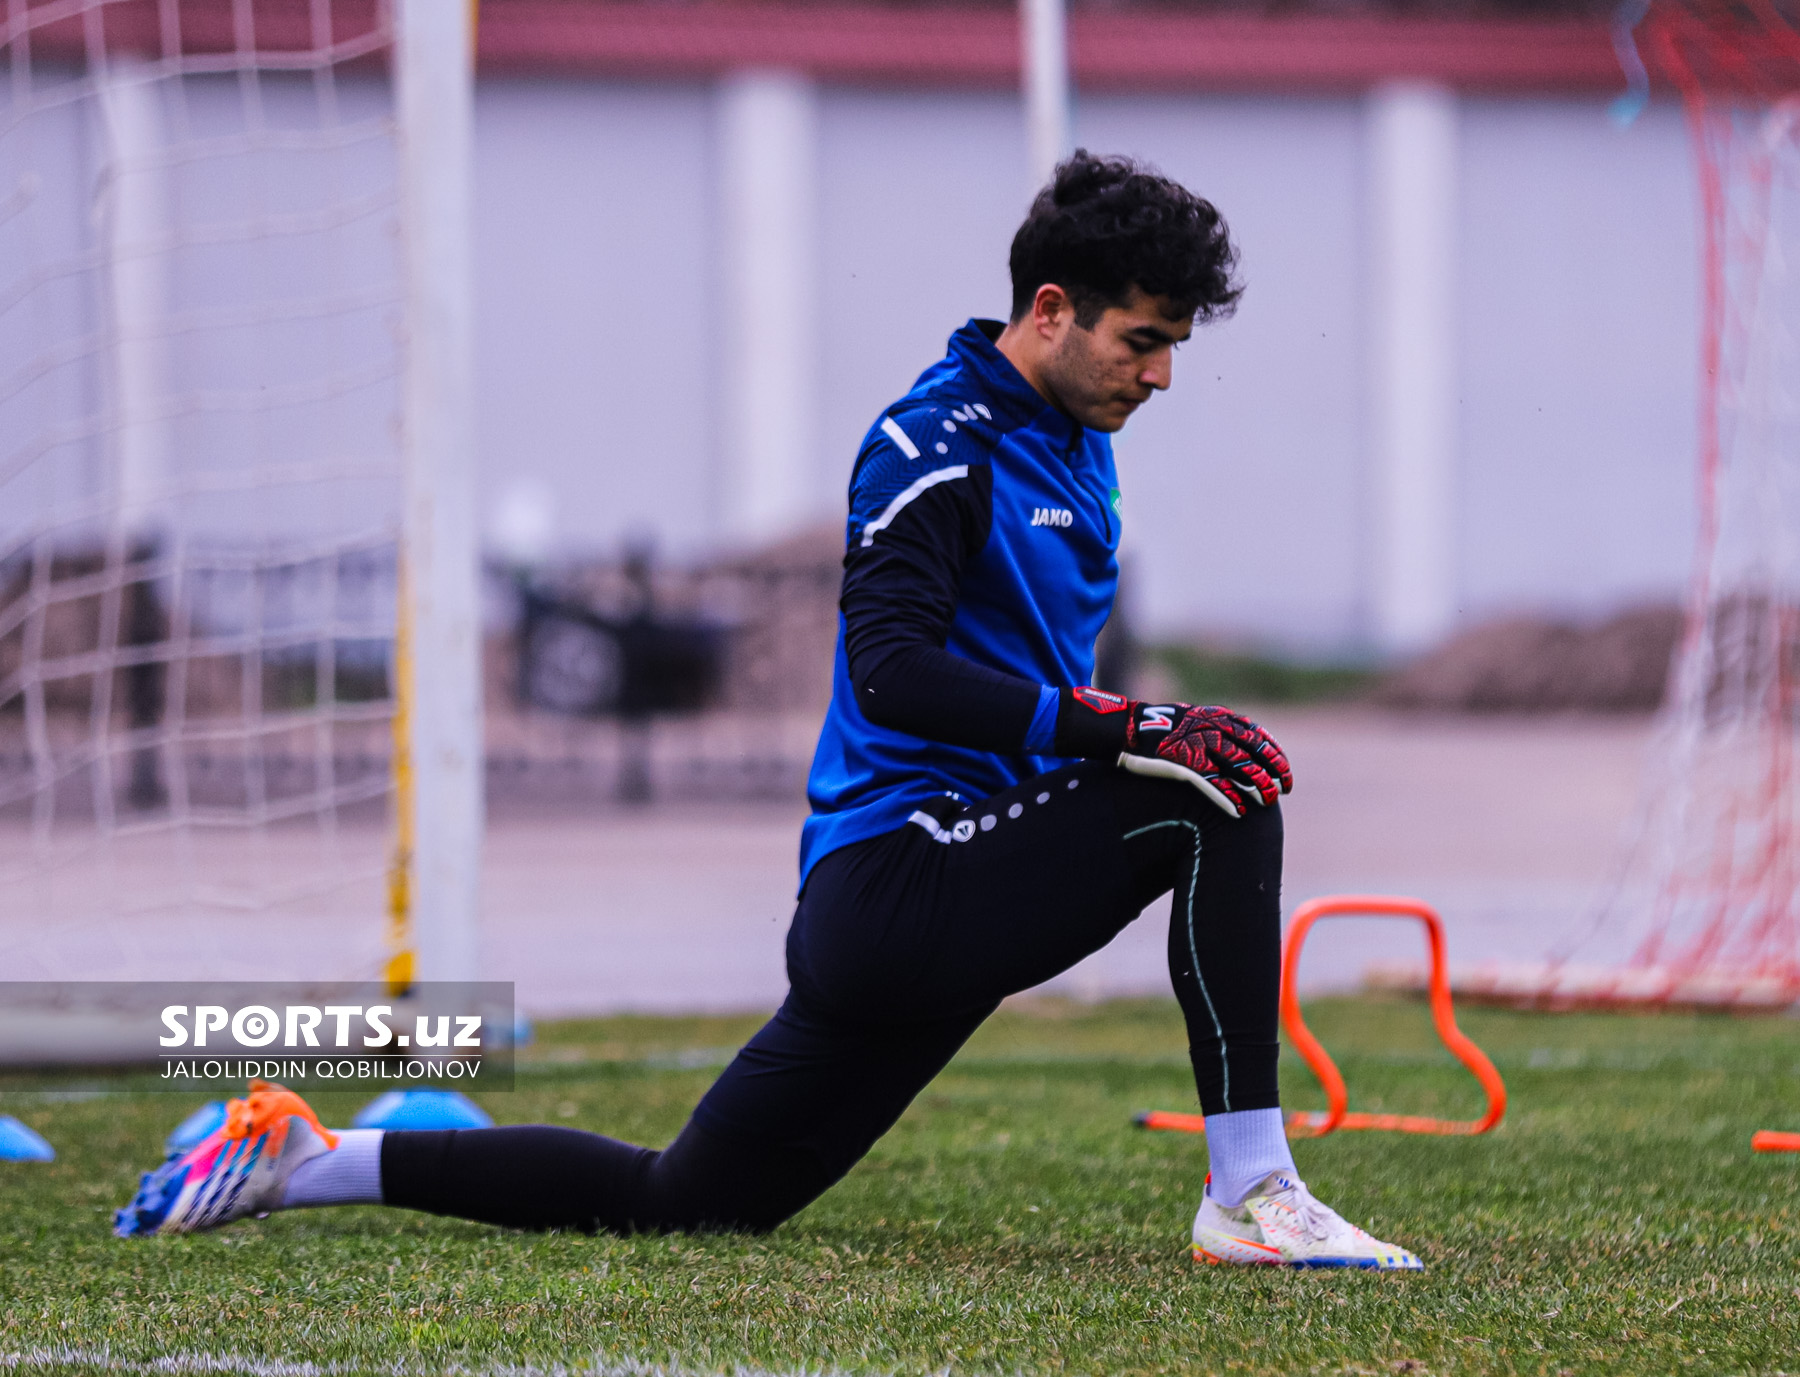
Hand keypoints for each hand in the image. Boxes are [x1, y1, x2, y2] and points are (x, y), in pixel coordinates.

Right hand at [1118, 701, 1291, 817]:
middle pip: (1253, 752)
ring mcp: (1198, 746)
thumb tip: (1240, 739)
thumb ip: (1217, 727)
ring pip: (1238, 768)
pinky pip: (1213, 783)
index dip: (1274, 754)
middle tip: (1284, 788)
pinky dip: (1229, 797)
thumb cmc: (1160, 727)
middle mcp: (1212, 729)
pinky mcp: (1184, 763)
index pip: (1256, 735)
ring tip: (1268, 802)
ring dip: (1257, 786)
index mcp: (1217, 718)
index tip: (1285, 770)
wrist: (1127, 727)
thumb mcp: (1194, 719)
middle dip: (1273, 771)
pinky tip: (1241, 811)